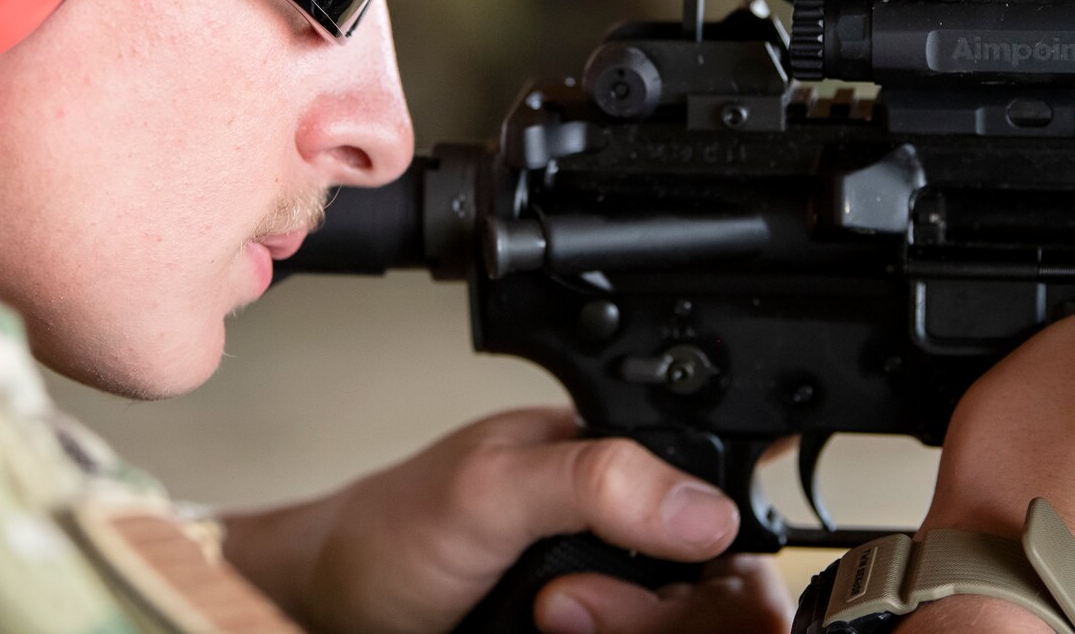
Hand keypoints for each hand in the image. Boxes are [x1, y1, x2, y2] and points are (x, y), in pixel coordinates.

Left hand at [221, 407, 790, 633]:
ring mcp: (623, 596)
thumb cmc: (395, 530)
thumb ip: (599, 481)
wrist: (334, 612)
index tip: (692, 573)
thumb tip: (706, 513)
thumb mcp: (493, 487)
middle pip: (730, 587)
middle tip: (567, 604)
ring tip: (546, 619)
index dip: (736, 544)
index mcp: (631, 458)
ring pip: (692, 628)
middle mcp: (640, 528)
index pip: (741, 492)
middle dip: (663, 612)